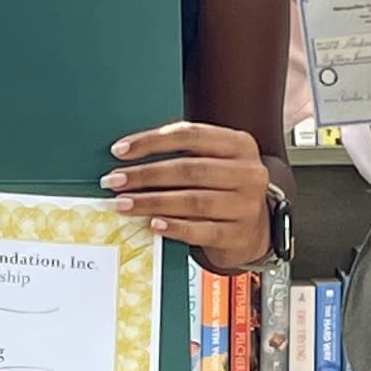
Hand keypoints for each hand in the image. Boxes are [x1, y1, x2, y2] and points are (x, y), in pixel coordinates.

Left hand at [106, 120, 274, 265]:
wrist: (255, 229)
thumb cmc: (224, 190)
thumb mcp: (214, 163)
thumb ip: (183, 155)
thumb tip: (129, 157)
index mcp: (240, 145)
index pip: (191, 135)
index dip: (152, 141)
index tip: (120, 150)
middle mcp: (248, 173)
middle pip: (190, 170)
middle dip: (146, 175)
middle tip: (115, 180)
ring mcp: (247, 206)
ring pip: (193, 201)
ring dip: (152, 202)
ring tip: (124, 203)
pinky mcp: (239, 235)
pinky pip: (202, 231)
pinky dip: (175, 227)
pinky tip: (153, 224)